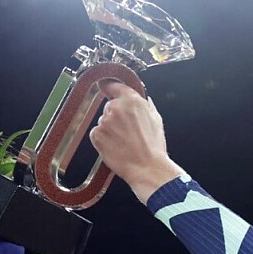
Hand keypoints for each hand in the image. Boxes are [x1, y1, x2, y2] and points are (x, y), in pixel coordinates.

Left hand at [90, 81, 185, 203]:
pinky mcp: (96, 135)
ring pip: (103, 121)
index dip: (110, 88)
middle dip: (115, 117)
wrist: (146, 168)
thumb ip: (147, 106)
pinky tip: (115, 147)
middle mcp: (115, 108)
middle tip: (127, 131)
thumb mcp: (156, 119)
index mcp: (132, 100)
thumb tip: (145, 99)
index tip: (106, 87)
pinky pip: (96, 134)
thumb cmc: (153, 147)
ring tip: (123, 142)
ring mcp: (104, 121)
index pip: (114, 85)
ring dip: (110, 129)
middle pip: (109, 106)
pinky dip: (103, 140)